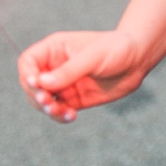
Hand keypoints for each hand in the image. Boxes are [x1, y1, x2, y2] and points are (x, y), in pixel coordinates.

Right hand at [17, 30, 148, 122]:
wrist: (138, 60)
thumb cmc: (115, 49)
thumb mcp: (92, 57)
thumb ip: (68, 71)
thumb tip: (42, 83)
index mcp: (54, 49)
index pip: (28, 62)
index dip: (28, 75)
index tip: (37, 85)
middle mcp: (55, 67)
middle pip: (31, 85)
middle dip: (36, 96)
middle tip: (48, 102)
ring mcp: (63, 84)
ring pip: (42, 101)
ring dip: (47, 109)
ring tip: (62, 112)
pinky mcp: (73, 99)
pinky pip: (58, 110)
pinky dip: (60, 116)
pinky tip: (71, 117)